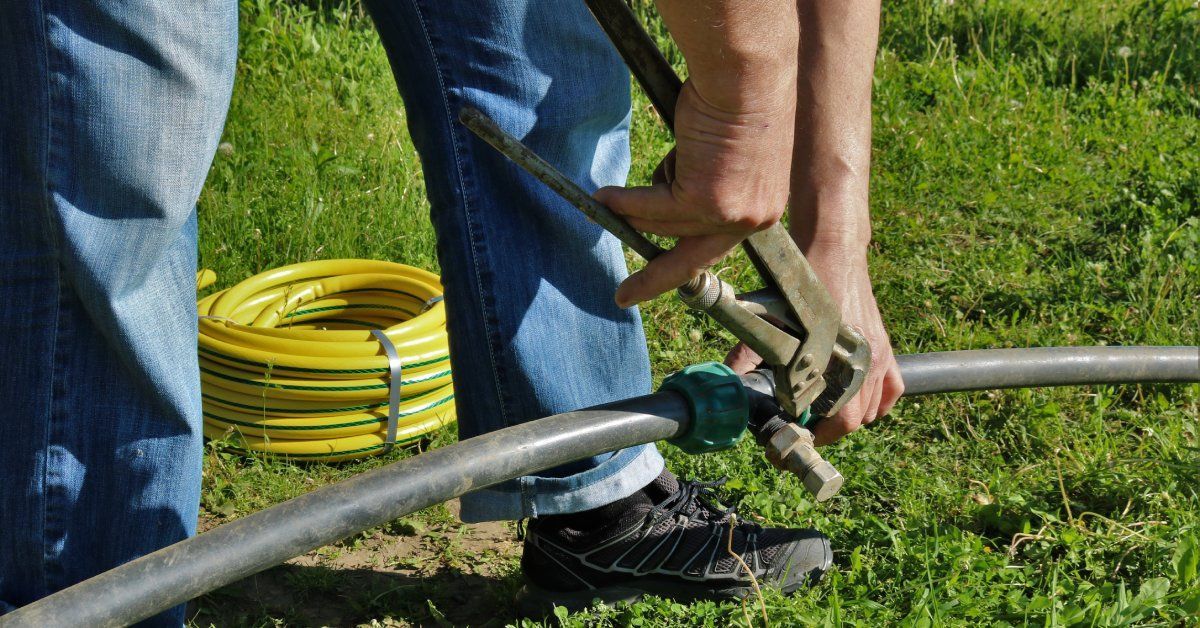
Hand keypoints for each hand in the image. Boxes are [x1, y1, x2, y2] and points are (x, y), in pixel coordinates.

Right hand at [594, 79, 794, 307]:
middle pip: (690, 253)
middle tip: (625, 295)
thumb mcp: (723, 153)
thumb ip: (702, 181)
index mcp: (763, 208)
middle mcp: (754, 218)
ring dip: (631, 212)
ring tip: (602, 200)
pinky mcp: (706, 201)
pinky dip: (625, 200)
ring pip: (666, 223)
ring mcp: (731, 213)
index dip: (684, 264)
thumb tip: (661, 197)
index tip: (666, 280)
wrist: (744, 73)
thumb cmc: (736, 97)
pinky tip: (603, 196)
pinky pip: (652, 206)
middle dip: (653, 278)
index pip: (717, 246)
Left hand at [725, 240, 902, 445]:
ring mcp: (879, 355)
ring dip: (849, 417)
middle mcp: (865, 362)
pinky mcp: (885, 346)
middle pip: (854, 420)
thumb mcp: (771, 317)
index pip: (838, 420)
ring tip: (823, 415)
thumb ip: (750, 351)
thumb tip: (731, 378)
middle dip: (828, 431)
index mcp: (838, 359)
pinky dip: (878, 403)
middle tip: (803, 429)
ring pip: (872, 409)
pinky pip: (892, 389)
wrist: (834, 250)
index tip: (793, 438)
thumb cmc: (804, 284)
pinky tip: (860, 403)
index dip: (815, 436)